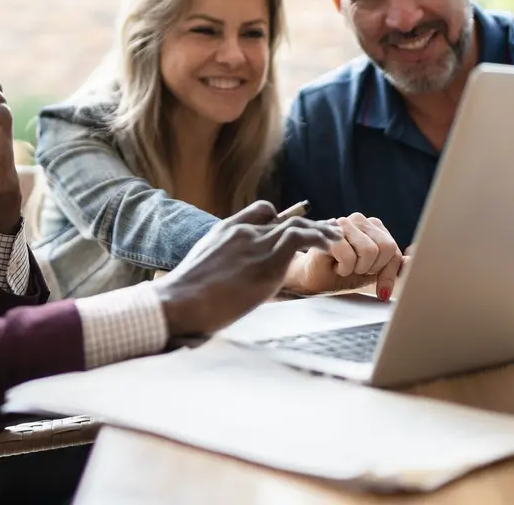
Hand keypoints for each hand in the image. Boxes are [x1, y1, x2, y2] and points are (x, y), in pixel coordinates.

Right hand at [153, 201, 341, 338]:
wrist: (177, 301)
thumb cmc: (184, 298)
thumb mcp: (202, 272)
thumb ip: (221, 268)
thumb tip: (228, 286)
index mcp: (225, 231)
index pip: (261, 211)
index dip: (281, 219)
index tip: (296, 230)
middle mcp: (243, 232)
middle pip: (284, 218)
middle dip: (309, 225)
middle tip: (327, 232)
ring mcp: (255, 244)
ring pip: (297, 225)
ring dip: (320, 231)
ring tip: (336, 239)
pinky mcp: (267, 262)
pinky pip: (300, 238)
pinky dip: (318, 238)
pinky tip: (329, 247)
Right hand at [284, 214, 402, 300]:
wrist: (313, 278)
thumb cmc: (343, 273)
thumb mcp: (374, 272)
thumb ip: (394, 266)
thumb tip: (412, 259)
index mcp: (373, 226)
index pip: (394, 250)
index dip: (388, 273)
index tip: (380, 287)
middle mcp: (359, 219)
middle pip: (386, 248)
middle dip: (372, 268)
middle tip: (357, 270)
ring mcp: (342, 223)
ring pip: (369, 251)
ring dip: (357, 268)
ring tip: (346, 267)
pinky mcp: (328, 233)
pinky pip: (349, 256)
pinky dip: (344, 268)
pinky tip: (335, 265)